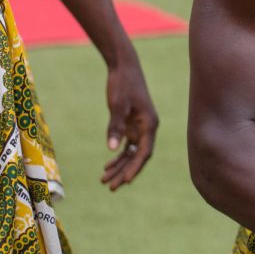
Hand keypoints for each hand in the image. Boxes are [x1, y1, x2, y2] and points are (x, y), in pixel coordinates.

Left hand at [100, 46, 157, 190]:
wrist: (123, 66)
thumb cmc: (123, 83)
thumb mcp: (117, 104)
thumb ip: (115, 126)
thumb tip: (112, 149)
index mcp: (150, 123)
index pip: (145, 152)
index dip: (136, 167)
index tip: (126, 181)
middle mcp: (147, 127)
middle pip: (138, 156)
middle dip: (125, 172)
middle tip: (111, 187)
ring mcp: (140, 127)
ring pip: (132, 153)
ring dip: (120, 167)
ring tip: (104, 180)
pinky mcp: (132, 124)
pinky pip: (127, 146)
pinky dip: (118, 156)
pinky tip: (107, 166)